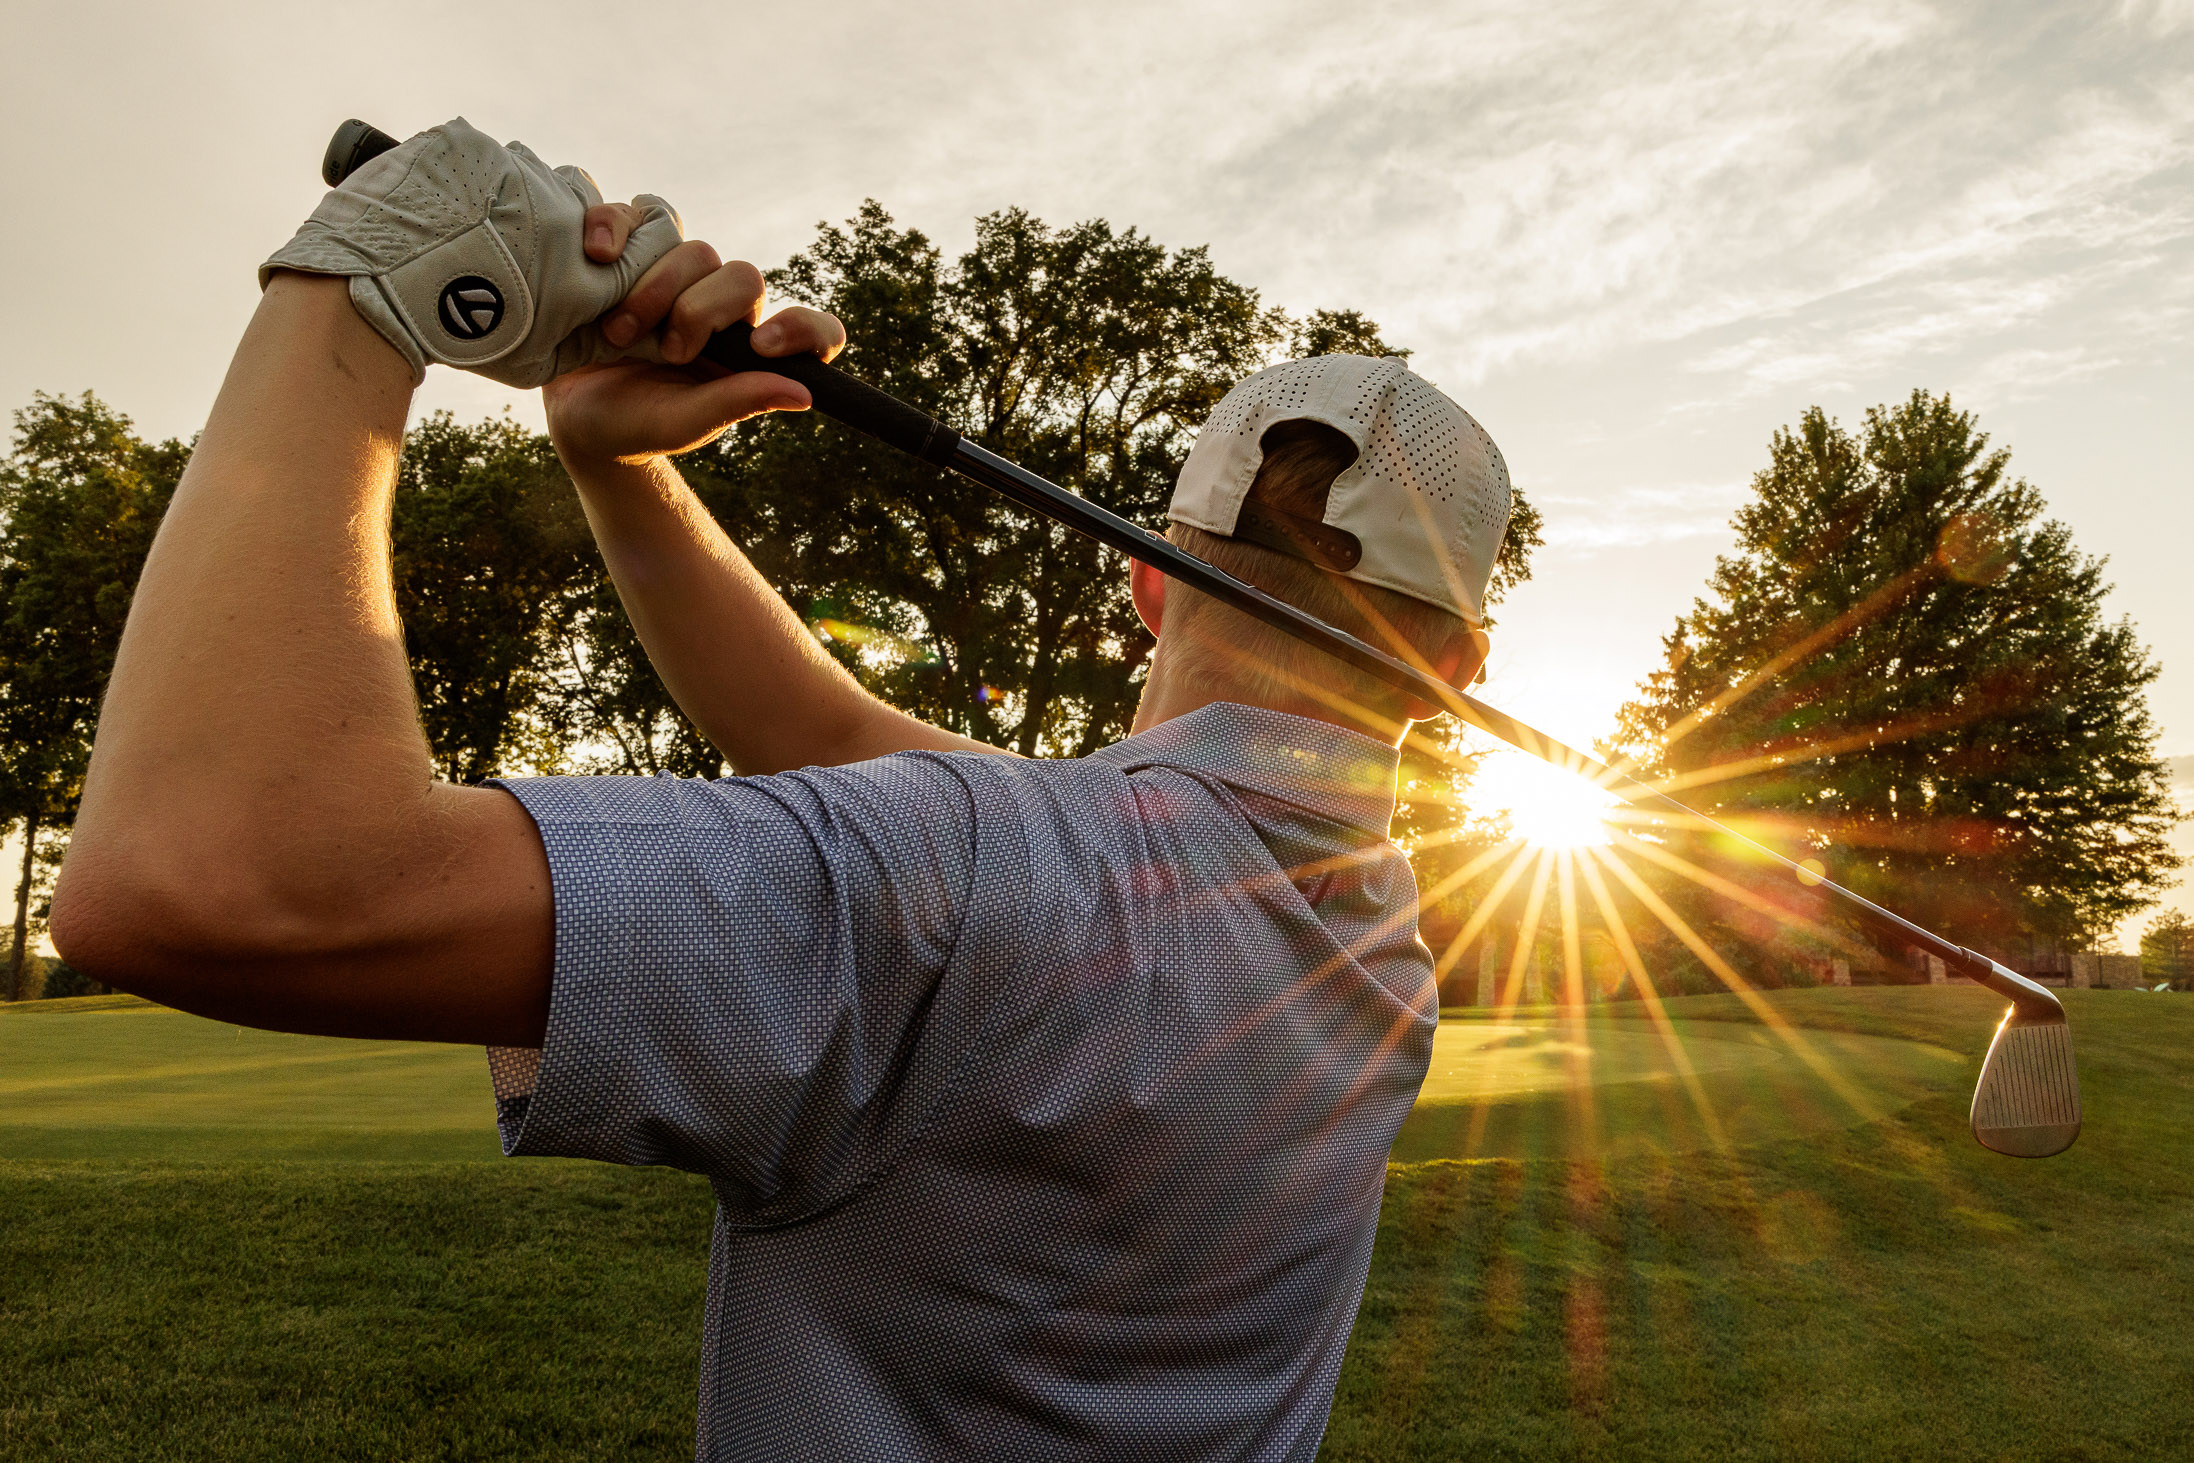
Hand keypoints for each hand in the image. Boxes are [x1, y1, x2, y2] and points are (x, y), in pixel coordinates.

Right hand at [544, 202, 846, 465]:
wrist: (567, 410)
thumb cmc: (630, 425)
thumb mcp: (680, 423)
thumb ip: (735, 403)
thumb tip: (803, 393)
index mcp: (748, 356)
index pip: (811, 330)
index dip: (801, 328)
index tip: (761, 346)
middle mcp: (721, 310)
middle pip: (741, 276)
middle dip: (699, 311)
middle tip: (666, 353)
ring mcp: (675, 277)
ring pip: (692, 247)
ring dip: (652, 288)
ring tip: (616, 333)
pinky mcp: (630, 252)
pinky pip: (634, 214)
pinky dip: (614, 226)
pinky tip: (597, 255)